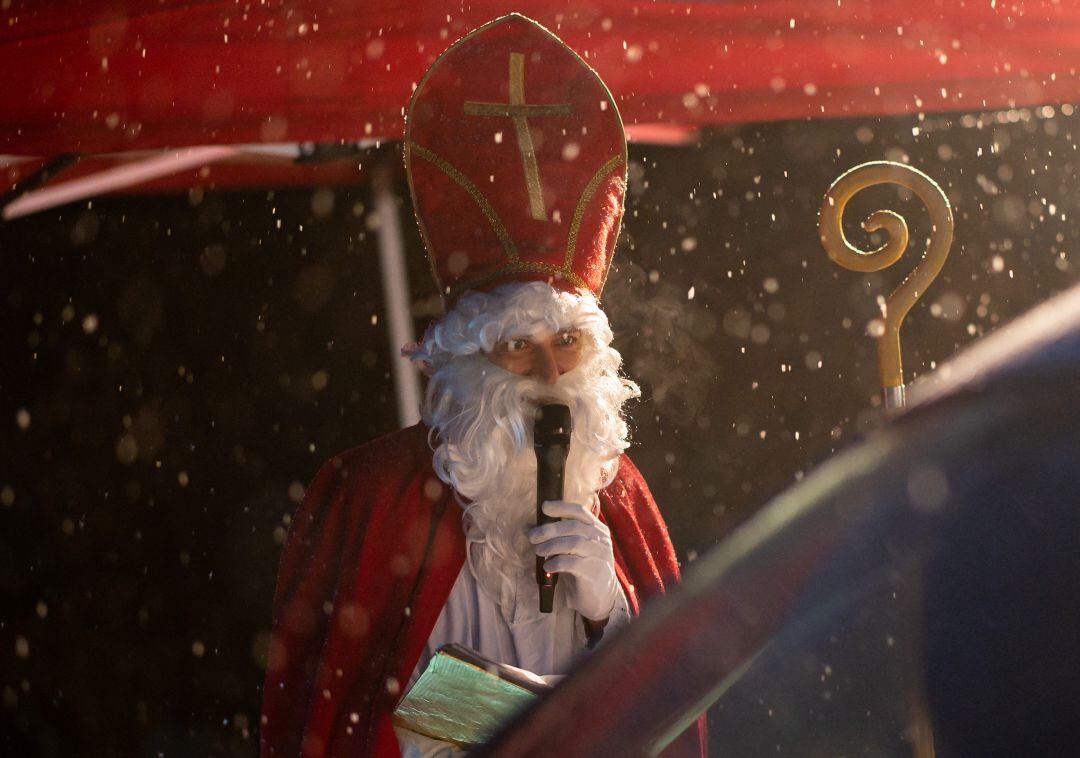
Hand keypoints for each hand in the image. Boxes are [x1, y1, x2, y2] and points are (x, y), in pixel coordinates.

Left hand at [528, 500, 617, 621]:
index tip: (544, 507)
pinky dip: (557, 562)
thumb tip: (528, 528)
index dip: (561, 507)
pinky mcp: (595, 571)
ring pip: (573, 543)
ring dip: (551, 546)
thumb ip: (556, 537)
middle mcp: (600, 539)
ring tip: (539, 551)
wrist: (600, 597)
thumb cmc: (582, 570)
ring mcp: (600, 555)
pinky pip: (573, 563)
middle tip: (532, 537)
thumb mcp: (571, 551)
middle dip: (549, 530)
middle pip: (573, 526)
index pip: (579, 511)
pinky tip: (548, 567)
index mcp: (596, 529)